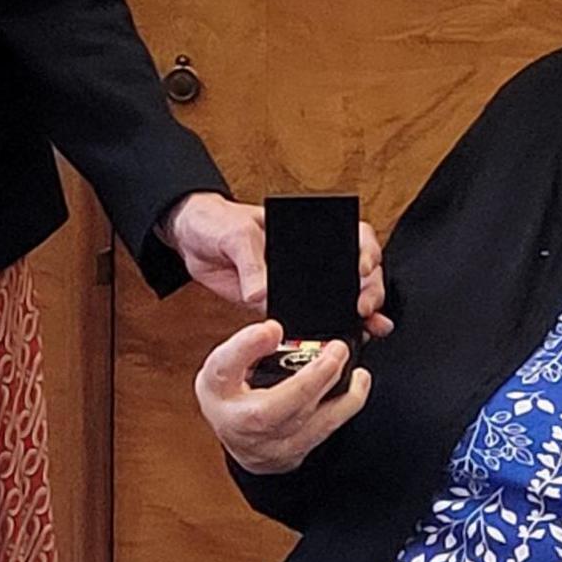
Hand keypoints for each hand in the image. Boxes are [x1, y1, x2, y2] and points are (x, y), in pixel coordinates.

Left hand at [156, 192, 392, 332]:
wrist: (191, 238)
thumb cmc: (217, 222)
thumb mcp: (235, 234)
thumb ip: (250, 262)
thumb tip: (260, 294)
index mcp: (308, 231)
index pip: (354, 236)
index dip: (367, 250)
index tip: (361, 267)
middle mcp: (311, 258)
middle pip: (358, 271)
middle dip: (370, 288)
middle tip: (362, 304)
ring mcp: (300, 283)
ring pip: (342, 298)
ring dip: (361, 313)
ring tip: (368, 325)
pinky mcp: (281, 304)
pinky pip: (310, 319)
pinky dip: (327, 330)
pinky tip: (343, 339)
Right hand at [195, 320, 369, 475]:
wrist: (236, 439)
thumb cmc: (229, 398)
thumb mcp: (222, 366)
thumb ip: (244, 345)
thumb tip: (273, 330)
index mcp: (223, 398)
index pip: (230, 371)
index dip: (250, 347)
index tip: (273, 329)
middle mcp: (249, 427)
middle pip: (289, 402)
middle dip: (320, 374)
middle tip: (338, 349)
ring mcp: (277, 446)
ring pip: (316, 424)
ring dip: (345, 396)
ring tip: (359, 375)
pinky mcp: (297, 453)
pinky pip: (326, 433)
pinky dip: (345, 409)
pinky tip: (355, 390)